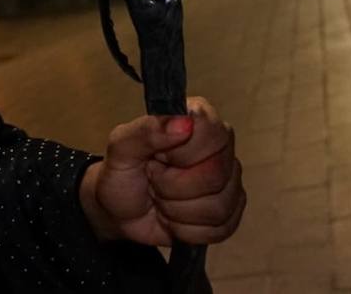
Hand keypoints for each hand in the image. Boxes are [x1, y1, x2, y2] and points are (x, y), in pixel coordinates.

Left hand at [79, 96, 244, 246]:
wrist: (120, 212)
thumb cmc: (122, 173)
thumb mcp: (120, 148)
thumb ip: (146, 130)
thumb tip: (183, 122)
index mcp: (196, 120)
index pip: (211, 131)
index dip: (182, 151)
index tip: (159, 156)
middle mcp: (220, 148)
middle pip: (215, 174)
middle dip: (172, 185)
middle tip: (154, 178)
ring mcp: (229, 182)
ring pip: (217, 206)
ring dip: (176, 209)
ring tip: (161, 196)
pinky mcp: (230, 214)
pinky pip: (218, 230)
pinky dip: (185, 229)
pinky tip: (173, 216)